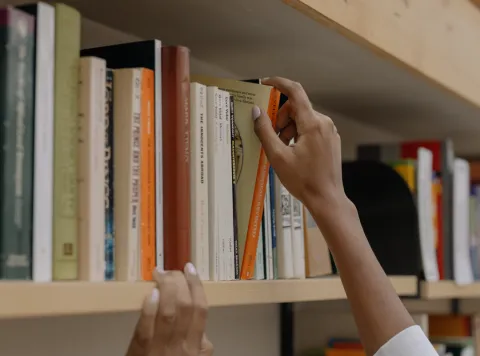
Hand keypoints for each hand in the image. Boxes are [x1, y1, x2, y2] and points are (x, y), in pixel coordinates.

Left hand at [126, 263, 212, 355]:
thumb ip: (200, 343)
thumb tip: (201, 324)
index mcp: (195, 345)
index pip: (200, 308)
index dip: (196, 285)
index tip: (190, 269)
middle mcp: (182, 344)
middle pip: (185, 306)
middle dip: (180, 282)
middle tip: (172, 271)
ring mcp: (161, 347)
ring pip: (168, 312)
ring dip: (166, 289)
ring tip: (161, 275)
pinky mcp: (141, 350)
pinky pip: (146, 328)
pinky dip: (149, 309)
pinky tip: (151, 294)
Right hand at [253, 76, 348, 214]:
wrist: (327, 198)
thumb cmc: (303, 180)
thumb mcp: (278, 156)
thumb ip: (265, 131)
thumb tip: (256, 111)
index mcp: (313, 124)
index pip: (295, 91)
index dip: (279, 83)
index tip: (266, 83)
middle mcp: (324, 123)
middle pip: (297, 108)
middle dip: (281, 118)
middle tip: (272, 137)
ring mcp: (329, 132)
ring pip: (303, 119)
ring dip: (289, 128)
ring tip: (282, 149)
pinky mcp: (331, 140)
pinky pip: (311, 129)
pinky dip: (298, 134)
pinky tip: (293, 152)